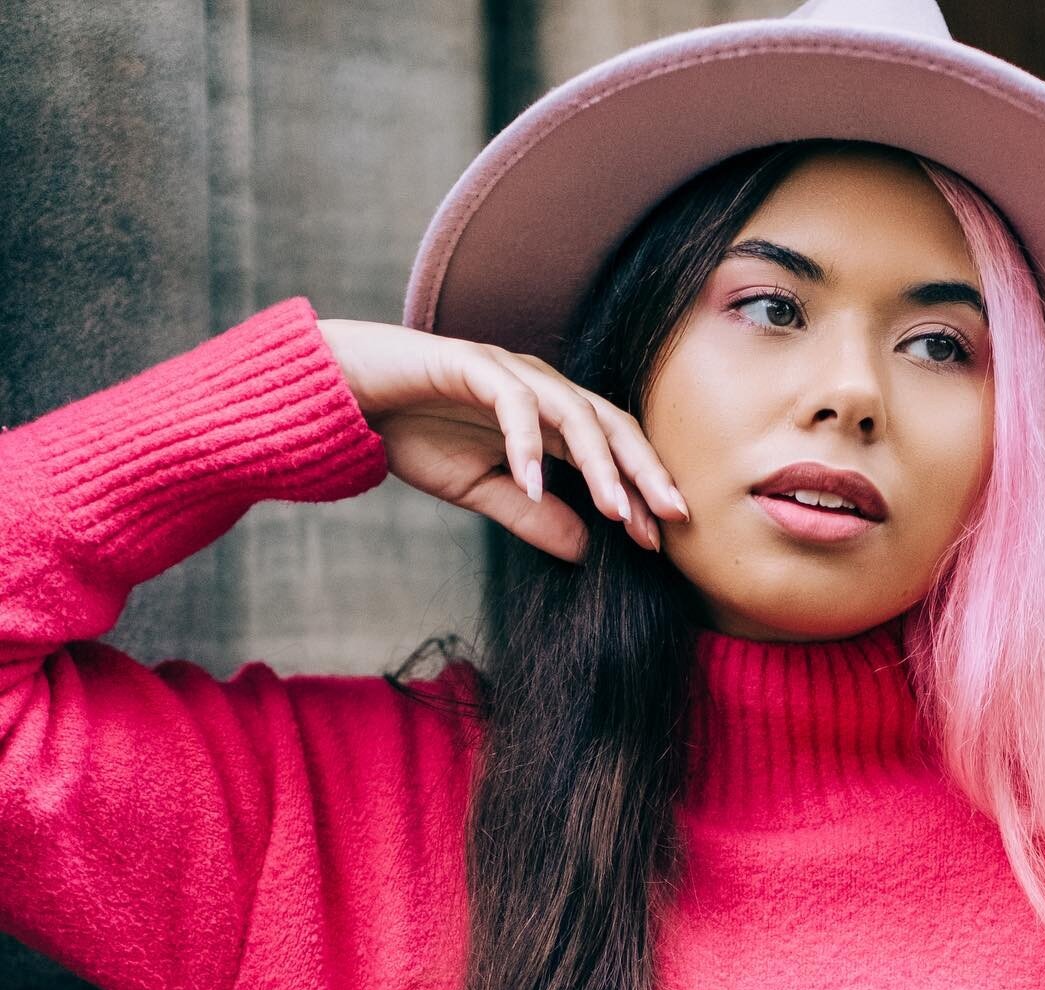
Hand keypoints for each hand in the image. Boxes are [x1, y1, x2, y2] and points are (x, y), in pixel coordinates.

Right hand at [315, 316, 688, 562]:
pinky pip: (512, 404)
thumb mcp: (482, 492)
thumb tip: (586, 550)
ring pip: (574, 413)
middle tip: (673, 517)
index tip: (661, 540)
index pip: (611, 452)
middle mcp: (541, 387)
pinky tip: (531, 484)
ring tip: (617, 511)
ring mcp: (510, 371)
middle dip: (645, 472)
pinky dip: (525, 444)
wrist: (350, 397)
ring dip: (599, 463)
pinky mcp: (472, 364)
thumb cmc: (415, 435)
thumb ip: (534, 516)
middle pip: (611, 425)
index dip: (639, 492)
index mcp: (550, 417)